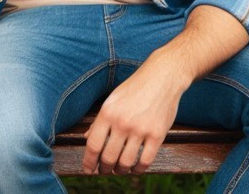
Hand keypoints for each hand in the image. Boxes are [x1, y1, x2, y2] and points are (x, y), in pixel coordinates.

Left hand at [82, 6, 248, 175]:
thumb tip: (87, 138)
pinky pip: (145, 161)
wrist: (162, 77)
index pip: (93, 144)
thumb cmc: (135, 88)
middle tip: (104, 171)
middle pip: (108, 157)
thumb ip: (100, 120)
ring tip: (118, 170)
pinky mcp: (157, 135)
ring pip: (126, 162)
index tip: (87, 170)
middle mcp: (122, 122)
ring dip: (120, 170)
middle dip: (104, 168)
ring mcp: (140, 130)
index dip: (88, 161)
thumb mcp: (113, 99)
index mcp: (107, 112)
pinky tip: (135, 168)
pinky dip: (138, 170)